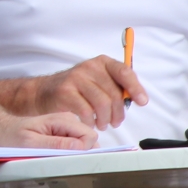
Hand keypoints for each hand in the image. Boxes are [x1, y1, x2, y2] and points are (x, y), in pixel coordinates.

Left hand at [0, 111, 96, 149]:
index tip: (67, 157)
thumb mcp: (31, 143)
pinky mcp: (63, 133)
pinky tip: (53, 153)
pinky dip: (68, 153)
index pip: (89, 136)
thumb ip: (57, 144)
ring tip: (52, 155)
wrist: (1, 130)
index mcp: (62, 119)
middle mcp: (68, 120)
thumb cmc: (12, 135)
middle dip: (80, 153)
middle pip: (90, 140)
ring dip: (73, 154)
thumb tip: (80, 147)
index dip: (83, 151)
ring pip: (84, 144)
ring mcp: (66, 126)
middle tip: (57, 157)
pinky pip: (75, 145)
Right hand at [27, 56, 150, 131]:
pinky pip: (86, 111)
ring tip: (103, 124)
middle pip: (114, 93)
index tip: (142, 101)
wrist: (44, 92)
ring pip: (102, 104)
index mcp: (101, 62)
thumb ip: (116, 87)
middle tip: (116, 122)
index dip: (135, 87)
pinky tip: (89, 123)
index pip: (124, 71)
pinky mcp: (65, 91)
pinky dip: (91, 121)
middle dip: (118, 113)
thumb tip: (137, 98)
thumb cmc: (77, 90)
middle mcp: (89, 67)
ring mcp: (76, 78)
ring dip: (105, 119)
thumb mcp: (98, 82)